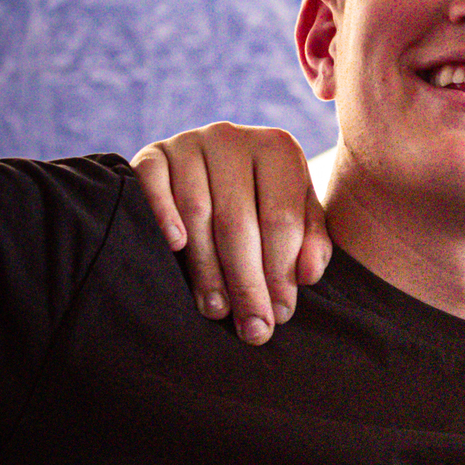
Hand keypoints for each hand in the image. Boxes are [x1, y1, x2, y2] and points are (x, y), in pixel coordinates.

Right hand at [130, 125, 331, 342]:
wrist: (213, 170)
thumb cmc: (263, 202)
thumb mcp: (298, 217)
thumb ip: (311, 243)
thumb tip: (306, 276)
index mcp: (278, 149)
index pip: (282, 219)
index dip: (281, 272)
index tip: (279, 315)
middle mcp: (233, 138)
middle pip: (238, 221)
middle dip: (246, 281)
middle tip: (251, 326)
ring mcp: (189, 142)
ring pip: (196, 212)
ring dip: (206, 268)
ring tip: (217, 309)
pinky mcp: (153, 153)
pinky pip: (152, 185)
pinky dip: (162, 214)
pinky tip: (175, 247)